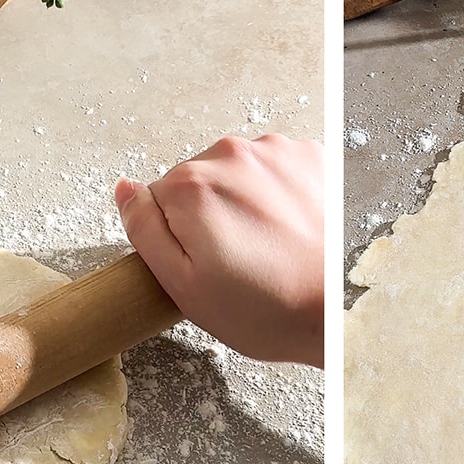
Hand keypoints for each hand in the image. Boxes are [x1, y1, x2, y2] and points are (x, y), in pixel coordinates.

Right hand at [116, 134, 323, 366]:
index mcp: (192, 186)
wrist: (338, 312)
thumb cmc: (267, 310)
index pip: (159, 201)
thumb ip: (144, 230)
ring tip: (272, 248)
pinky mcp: (312, 157)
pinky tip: (294, 231)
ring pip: (240, 175)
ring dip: (248, 204)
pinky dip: (282, 196)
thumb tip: (125, 190)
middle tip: (241, 262)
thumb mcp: (183, 286)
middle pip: (200, 182)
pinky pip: (278, 172)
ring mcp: (277, 151)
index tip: (207, 263)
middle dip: (212, 217)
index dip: (179, 237)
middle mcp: (233, 155)